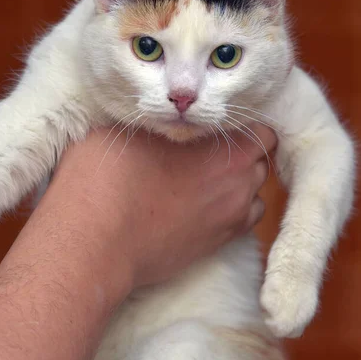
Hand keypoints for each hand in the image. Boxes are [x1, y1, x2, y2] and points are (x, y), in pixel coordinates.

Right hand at [52, 123, 276, 293]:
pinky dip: (233, 211)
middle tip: (209, 151)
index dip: (245, 127)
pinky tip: (204, 207)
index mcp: (226, 149)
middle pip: (260, 162)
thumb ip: (166, 120)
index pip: (264, 132)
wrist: (96, 240)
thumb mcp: (131, 128)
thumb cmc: (109, 178)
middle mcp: (238, 184)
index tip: (222, 127)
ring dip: (240, 185)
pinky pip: (243, 222)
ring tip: (207, 181)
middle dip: (242, 155)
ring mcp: (230, 218)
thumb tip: (171, 114)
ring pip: (254, 194)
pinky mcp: (217, 245)